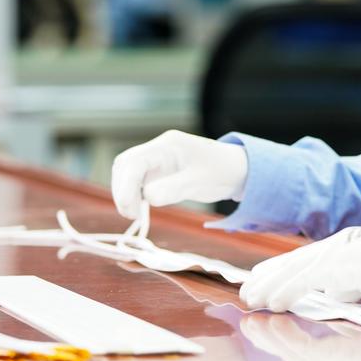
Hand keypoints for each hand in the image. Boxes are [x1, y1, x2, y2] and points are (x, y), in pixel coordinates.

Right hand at [111, 130, 246, 216]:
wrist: (238, 169)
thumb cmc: (222, 171)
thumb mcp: (199, 182)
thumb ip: (173, 188)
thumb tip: (147, 197)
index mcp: (167, 145)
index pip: (134, 162)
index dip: (126, 186)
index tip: (129, 209)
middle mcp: (158, 149)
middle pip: (125, 165)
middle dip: (122, 190)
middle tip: (132, 215)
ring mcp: (157, 159)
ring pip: (128, 173)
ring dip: (125, 193)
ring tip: (135, 214)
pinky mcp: (159, 171)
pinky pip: (138, 180)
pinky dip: (134, 194)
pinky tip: (141, 208)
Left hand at [239, 226, 360, 311]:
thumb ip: (344, 287)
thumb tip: (329, 297)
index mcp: (338, 248)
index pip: (301, 260)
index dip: (277, 270)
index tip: (257, 280)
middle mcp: (333, 247)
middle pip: (292, 264)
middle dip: (266, 280)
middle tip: (245, 293)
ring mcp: (337, 253)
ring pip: (294, 273)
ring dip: (270, 288)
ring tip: (252, 300)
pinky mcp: (342, 263)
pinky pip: (308, 280)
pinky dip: (289, 291)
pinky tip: (274, 302)